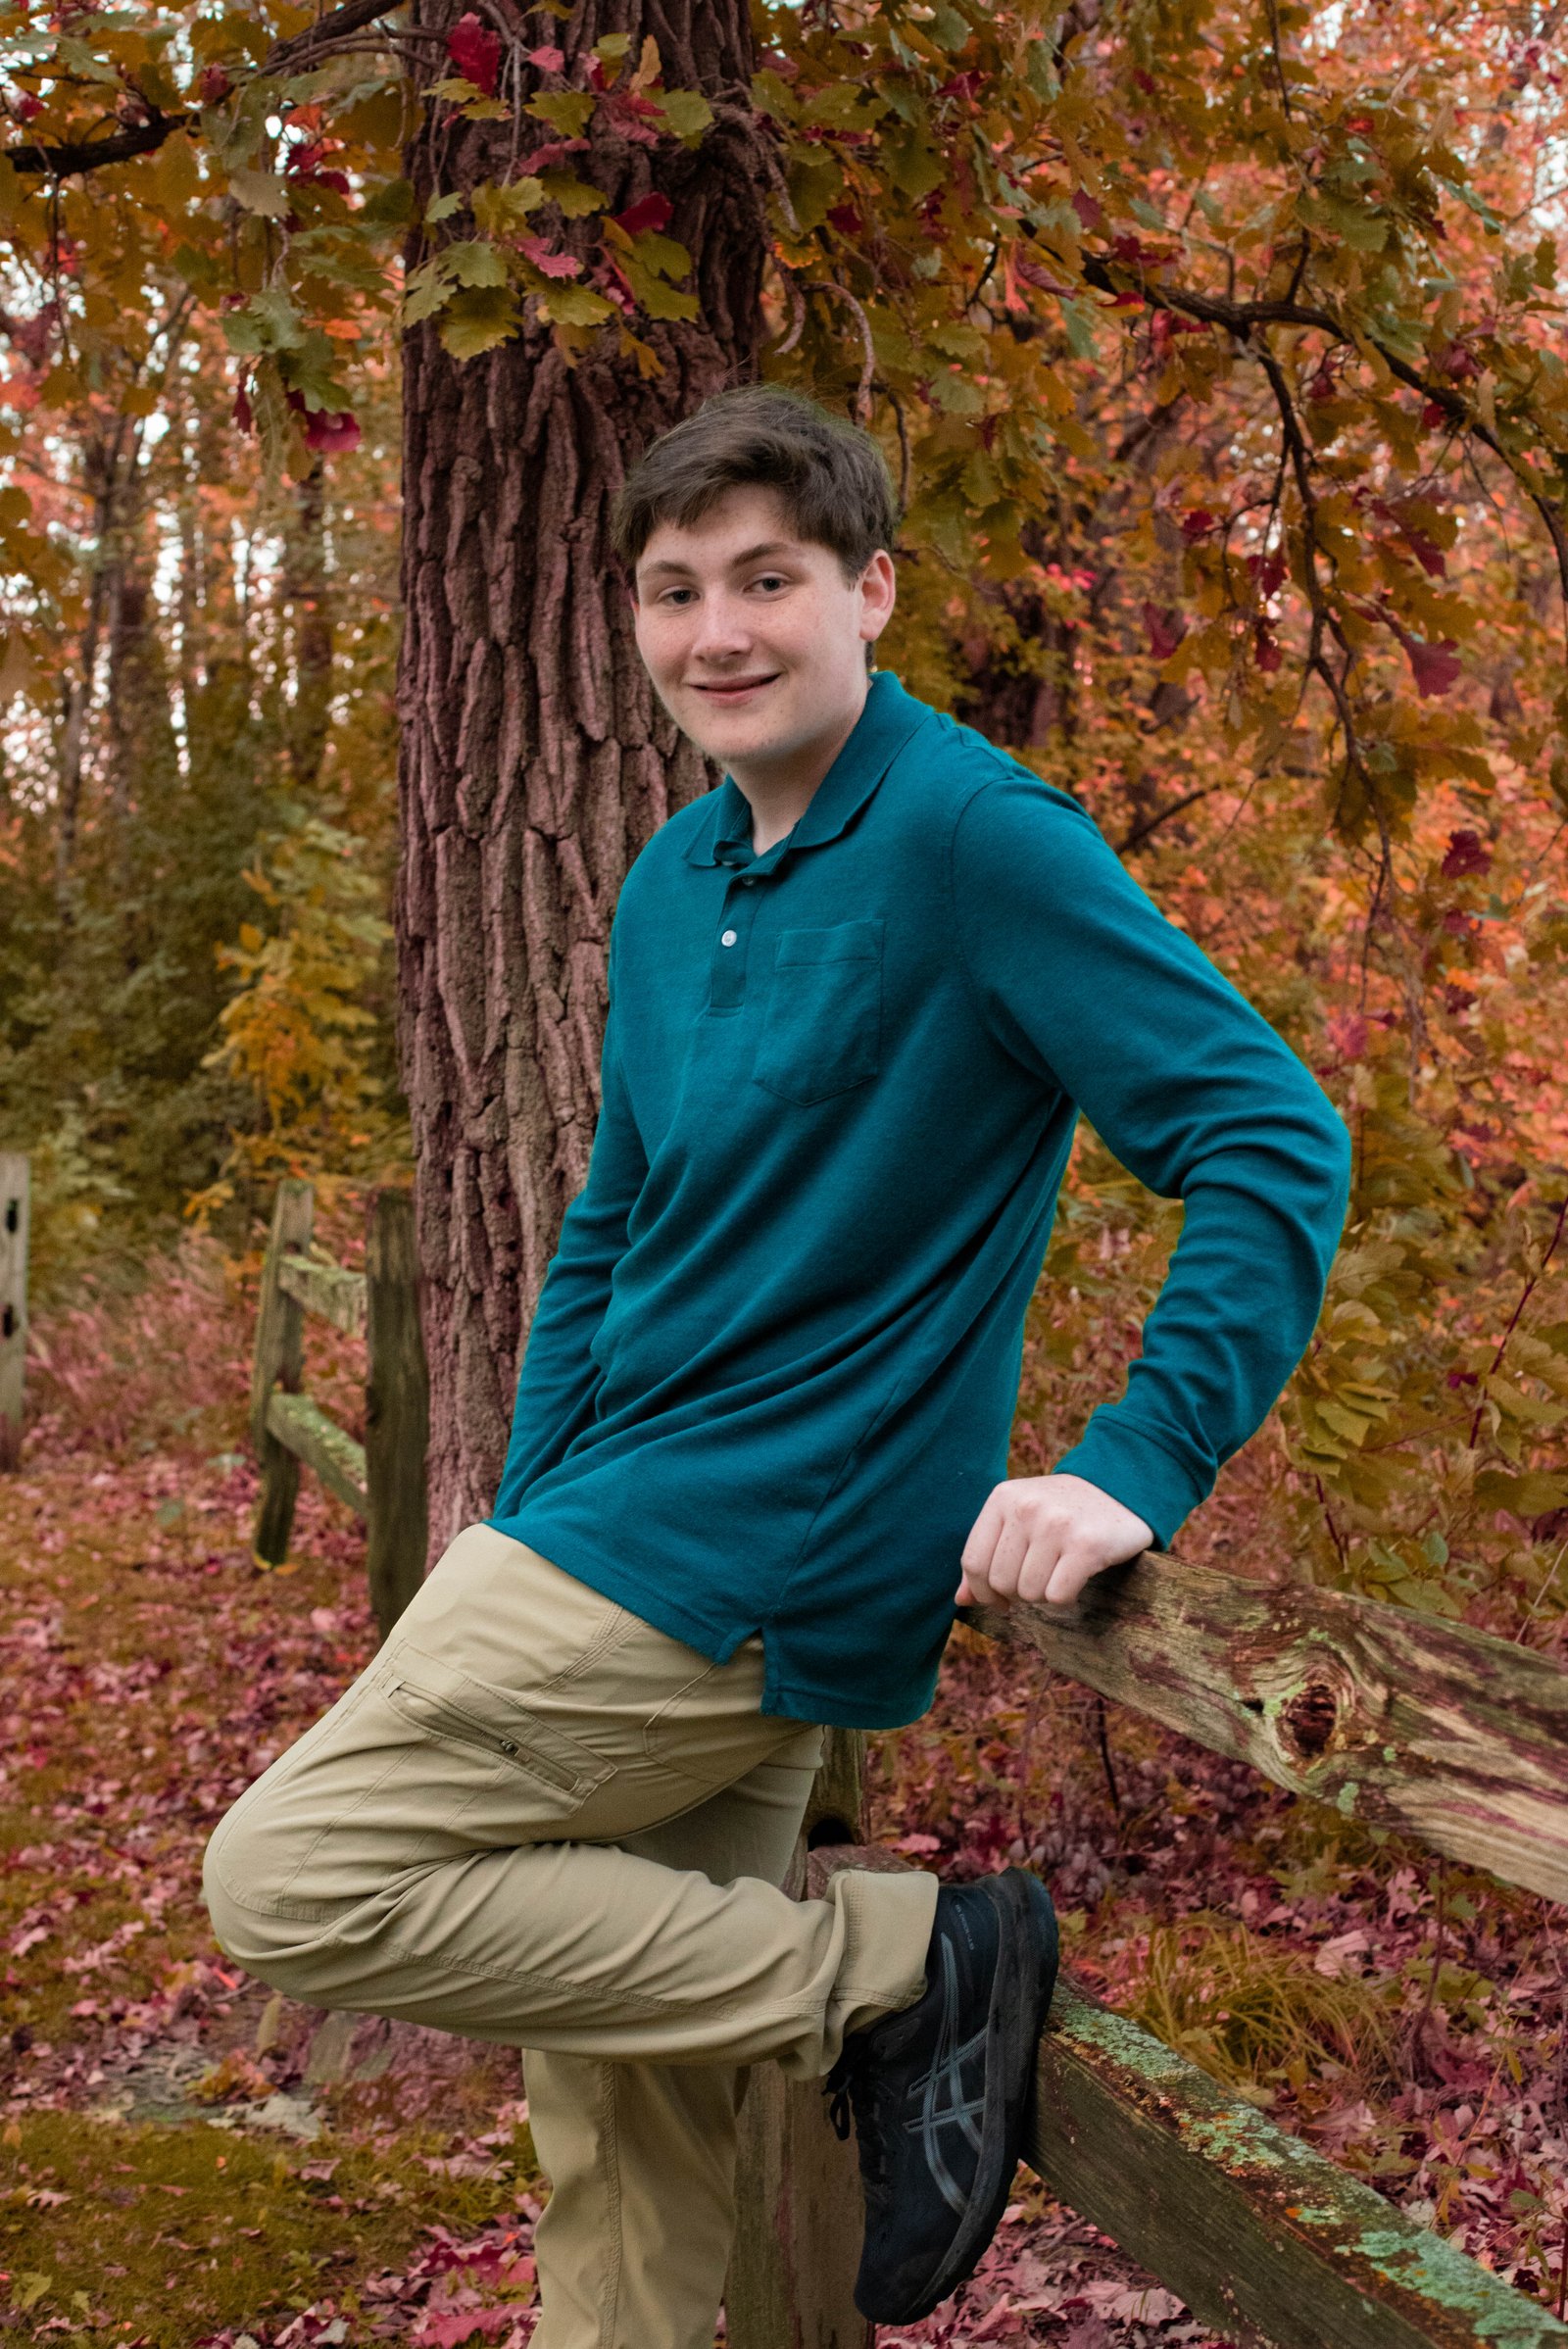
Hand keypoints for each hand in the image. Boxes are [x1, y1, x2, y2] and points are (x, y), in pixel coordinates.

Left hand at [956, 1473, 1153, 1608]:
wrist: (1121, 1487)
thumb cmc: (1062, 1511)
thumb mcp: (1019, 1519)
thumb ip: (987, 1555)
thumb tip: (961, 1600)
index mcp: (1002, 1497)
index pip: (973, 1562)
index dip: (983, 1591)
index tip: (1001, 1598)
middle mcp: (1026, 1507)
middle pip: (1000, 1582)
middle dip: (1018, 1592)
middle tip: (1040, 1577)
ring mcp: (1057, 1524)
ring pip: (1030, 1593)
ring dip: (1044, 1594)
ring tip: (1060, 1571)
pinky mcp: (1087, 1545)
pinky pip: (1058, 1596)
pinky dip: (1066, 1597)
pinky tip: (1077, 1576)